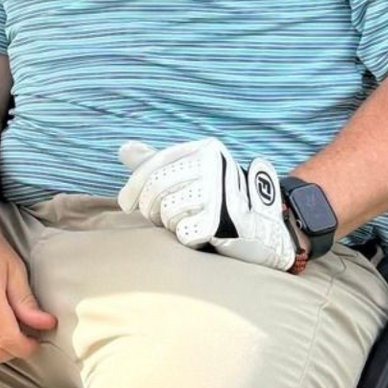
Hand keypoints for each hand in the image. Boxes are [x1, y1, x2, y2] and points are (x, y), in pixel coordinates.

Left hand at [117, 139, 297, 272]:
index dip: (135, 186)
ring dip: (171, 224)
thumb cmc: (218, 197)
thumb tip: (124, 150)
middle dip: (152, 209)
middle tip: (162, 218)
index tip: (126, 204)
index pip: (156, 164)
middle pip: (156, 190)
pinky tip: (199, 233)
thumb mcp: (192, 170)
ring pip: (166, 212)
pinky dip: (186, 238)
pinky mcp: (221, 220)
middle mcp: (213, 166)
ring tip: (187, 222)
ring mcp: (219, 193)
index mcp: (205, 149)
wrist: (263, 225)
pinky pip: (183, 233)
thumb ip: (157, 161)